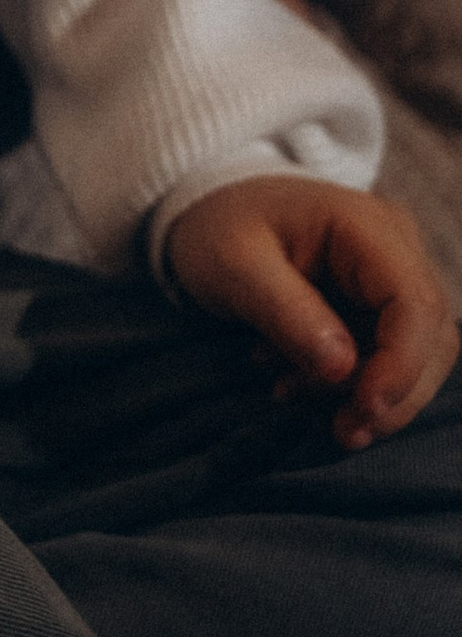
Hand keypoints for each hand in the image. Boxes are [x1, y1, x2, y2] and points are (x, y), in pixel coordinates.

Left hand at [164, 175, 458, 448]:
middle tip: (334, 428)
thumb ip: (287, 313)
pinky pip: (386, 355)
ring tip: (289, 389)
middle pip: (429, 338)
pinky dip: (347, 382)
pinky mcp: (378, 301)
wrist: (207, 208)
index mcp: (363, 225)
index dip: (401, 368)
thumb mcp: (233, 266)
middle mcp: (394, 245)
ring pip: (415, 356)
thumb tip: (343, 369)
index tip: (362, 412)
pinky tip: (293, 378)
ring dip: (363, 391)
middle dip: (388, 394)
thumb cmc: (216, 228)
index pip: (414, 304)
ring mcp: (390, 273)